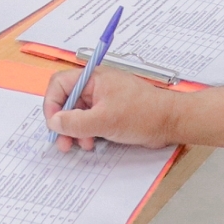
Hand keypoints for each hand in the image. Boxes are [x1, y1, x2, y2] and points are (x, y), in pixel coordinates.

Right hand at [43, 67, 179, 151]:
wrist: (171, 122)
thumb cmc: (142, 114)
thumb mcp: (104, 120)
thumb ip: (75, 122)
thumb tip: (54, 123)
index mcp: (93, 78)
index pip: (59, 84)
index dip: (52, 104)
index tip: (54, 124)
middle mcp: (95, 86)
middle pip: (66, 101)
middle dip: (63, 122)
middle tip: (62, 143)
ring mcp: (103, 99)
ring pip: (78, 113)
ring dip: (75, 130)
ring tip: (80, 145)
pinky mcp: (111, 112)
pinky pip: (90, 120)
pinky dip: (87, 132)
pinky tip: (91, 143)